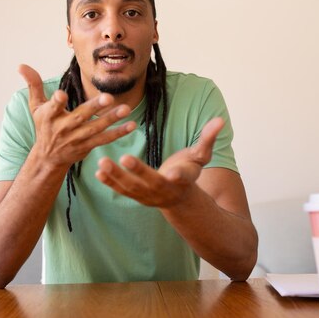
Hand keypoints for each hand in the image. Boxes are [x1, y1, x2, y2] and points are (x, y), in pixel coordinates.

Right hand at [18, 64, 136, 168]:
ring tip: (126, 108)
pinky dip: (118, 133)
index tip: (61, 95)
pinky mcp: (87, 147)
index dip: (56, 102)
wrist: (48, 158)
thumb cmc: (44, 127)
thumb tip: (21, 65)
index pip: (52, 107)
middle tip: (108, 97)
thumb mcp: (35, 107)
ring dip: (111, 119)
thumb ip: (33, 85)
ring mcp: (76, 139)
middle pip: (80, 117)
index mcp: (50, 116)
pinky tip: (132, 125)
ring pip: (96, 128)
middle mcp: (63, 128)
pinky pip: (105, 139)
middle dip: (94, 107)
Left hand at [95, 117, 224, 206]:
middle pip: (151, 182)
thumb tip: (220, 120)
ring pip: (132, 188)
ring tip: (102, 162)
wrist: (180, 197)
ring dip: (116, 177)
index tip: (172, 172)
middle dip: (138, 172)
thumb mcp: (201, 156)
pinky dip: (110, 182)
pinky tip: (98, 171)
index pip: (182, 177)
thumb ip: (208, 138)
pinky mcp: (137, 196)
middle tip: (124, 158)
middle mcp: (165, 190)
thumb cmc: (189, 170)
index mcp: (183, 180)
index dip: (178, 175)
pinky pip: (122, 190)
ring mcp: (149, 196)